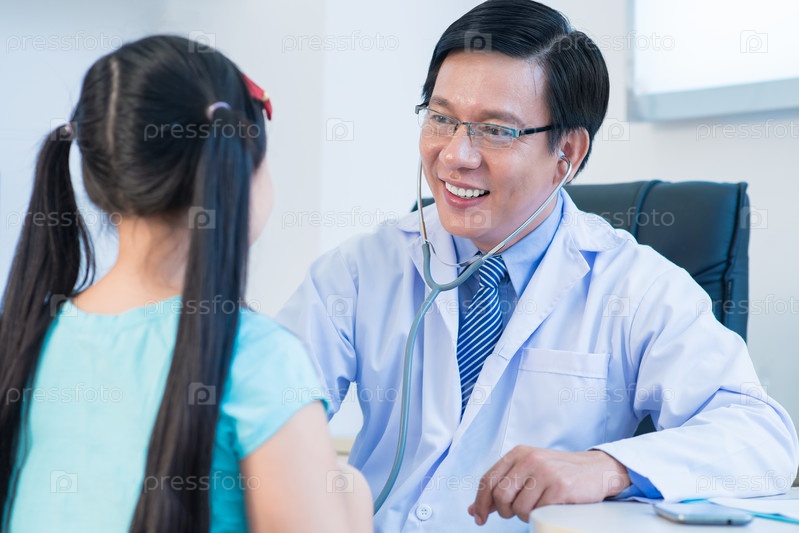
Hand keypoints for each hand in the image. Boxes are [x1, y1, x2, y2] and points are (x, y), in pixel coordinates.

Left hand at [468, 446, 630, 524]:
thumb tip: (474, 510)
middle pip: (500, 496)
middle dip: (503, 511)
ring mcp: (546, 473)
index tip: (478, 518)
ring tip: (537, 508)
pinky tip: (549, 508)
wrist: (596, 469)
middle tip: (513, 514)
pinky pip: (539, 512)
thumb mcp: (527, 472)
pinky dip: (540, 516)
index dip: (480, 502)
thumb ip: (501, 488)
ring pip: (519, 508)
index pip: (488, 480)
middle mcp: (530, 459)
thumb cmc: (557, 473)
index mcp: (518, 453)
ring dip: (524, 516)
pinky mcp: (560, 488)